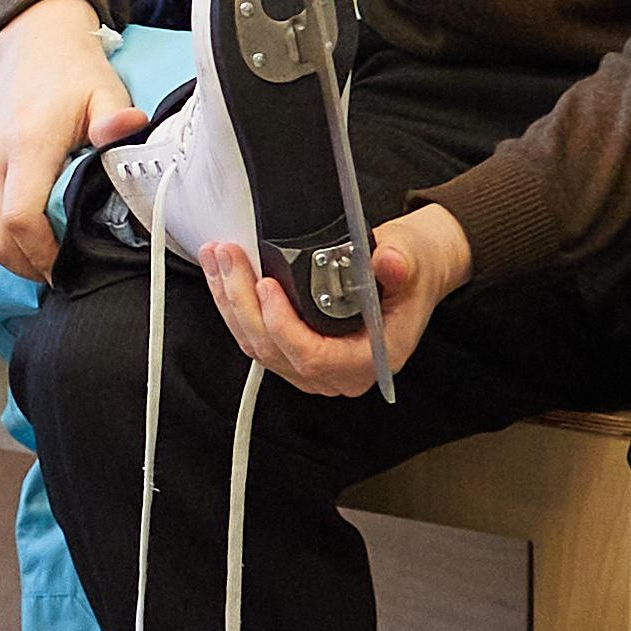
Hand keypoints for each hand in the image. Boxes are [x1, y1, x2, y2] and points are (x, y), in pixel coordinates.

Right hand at [0, 0, 146, 280]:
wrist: (34, 43)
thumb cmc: (77, 74)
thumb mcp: (105, 92)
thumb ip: (115, 119)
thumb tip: (130, 126)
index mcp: (26, 143)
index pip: (19, 220)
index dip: (41, 256)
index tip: (66, 267)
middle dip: (24, 266)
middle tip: (56, 274)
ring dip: (5, 256)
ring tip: (39, 258)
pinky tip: (20, 233)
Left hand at [199, 202, 471, 397]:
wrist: (408, 271)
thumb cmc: (411, 271)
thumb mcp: (412, 260)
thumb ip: (400, 265)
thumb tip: (390, 261)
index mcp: (369, 360)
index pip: (312, 358)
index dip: (282, 325)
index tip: (266, 285)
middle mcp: (338, 373)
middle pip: (274, 352)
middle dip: (242, 303)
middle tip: (228, 258)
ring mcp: (314, 367)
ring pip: (258, 346)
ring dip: (230, 302)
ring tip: (218, 258)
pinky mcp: (296, 352)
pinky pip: (257, 339)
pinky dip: (236, 306)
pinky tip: (223, 275)